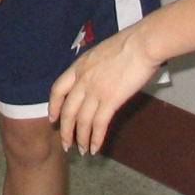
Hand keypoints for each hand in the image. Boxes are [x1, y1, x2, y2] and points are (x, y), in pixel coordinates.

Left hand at [49, 23, 162, 154]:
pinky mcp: (110, 100)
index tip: (52, 118)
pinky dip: (95, 138)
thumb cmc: (128, 45)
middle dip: (65, 130)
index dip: (54, 106)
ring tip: (82, 151)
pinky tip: (95, 148)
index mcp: (78, 67)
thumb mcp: (100, 52)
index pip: (57, 89)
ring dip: (80, 138)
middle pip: (68, 111)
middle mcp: (82, 80)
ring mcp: (95, 91)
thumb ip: (93, 67)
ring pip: (82, 121)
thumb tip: (96, 77)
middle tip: (65, 144)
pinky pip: (99, 124)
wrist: (142, 44)